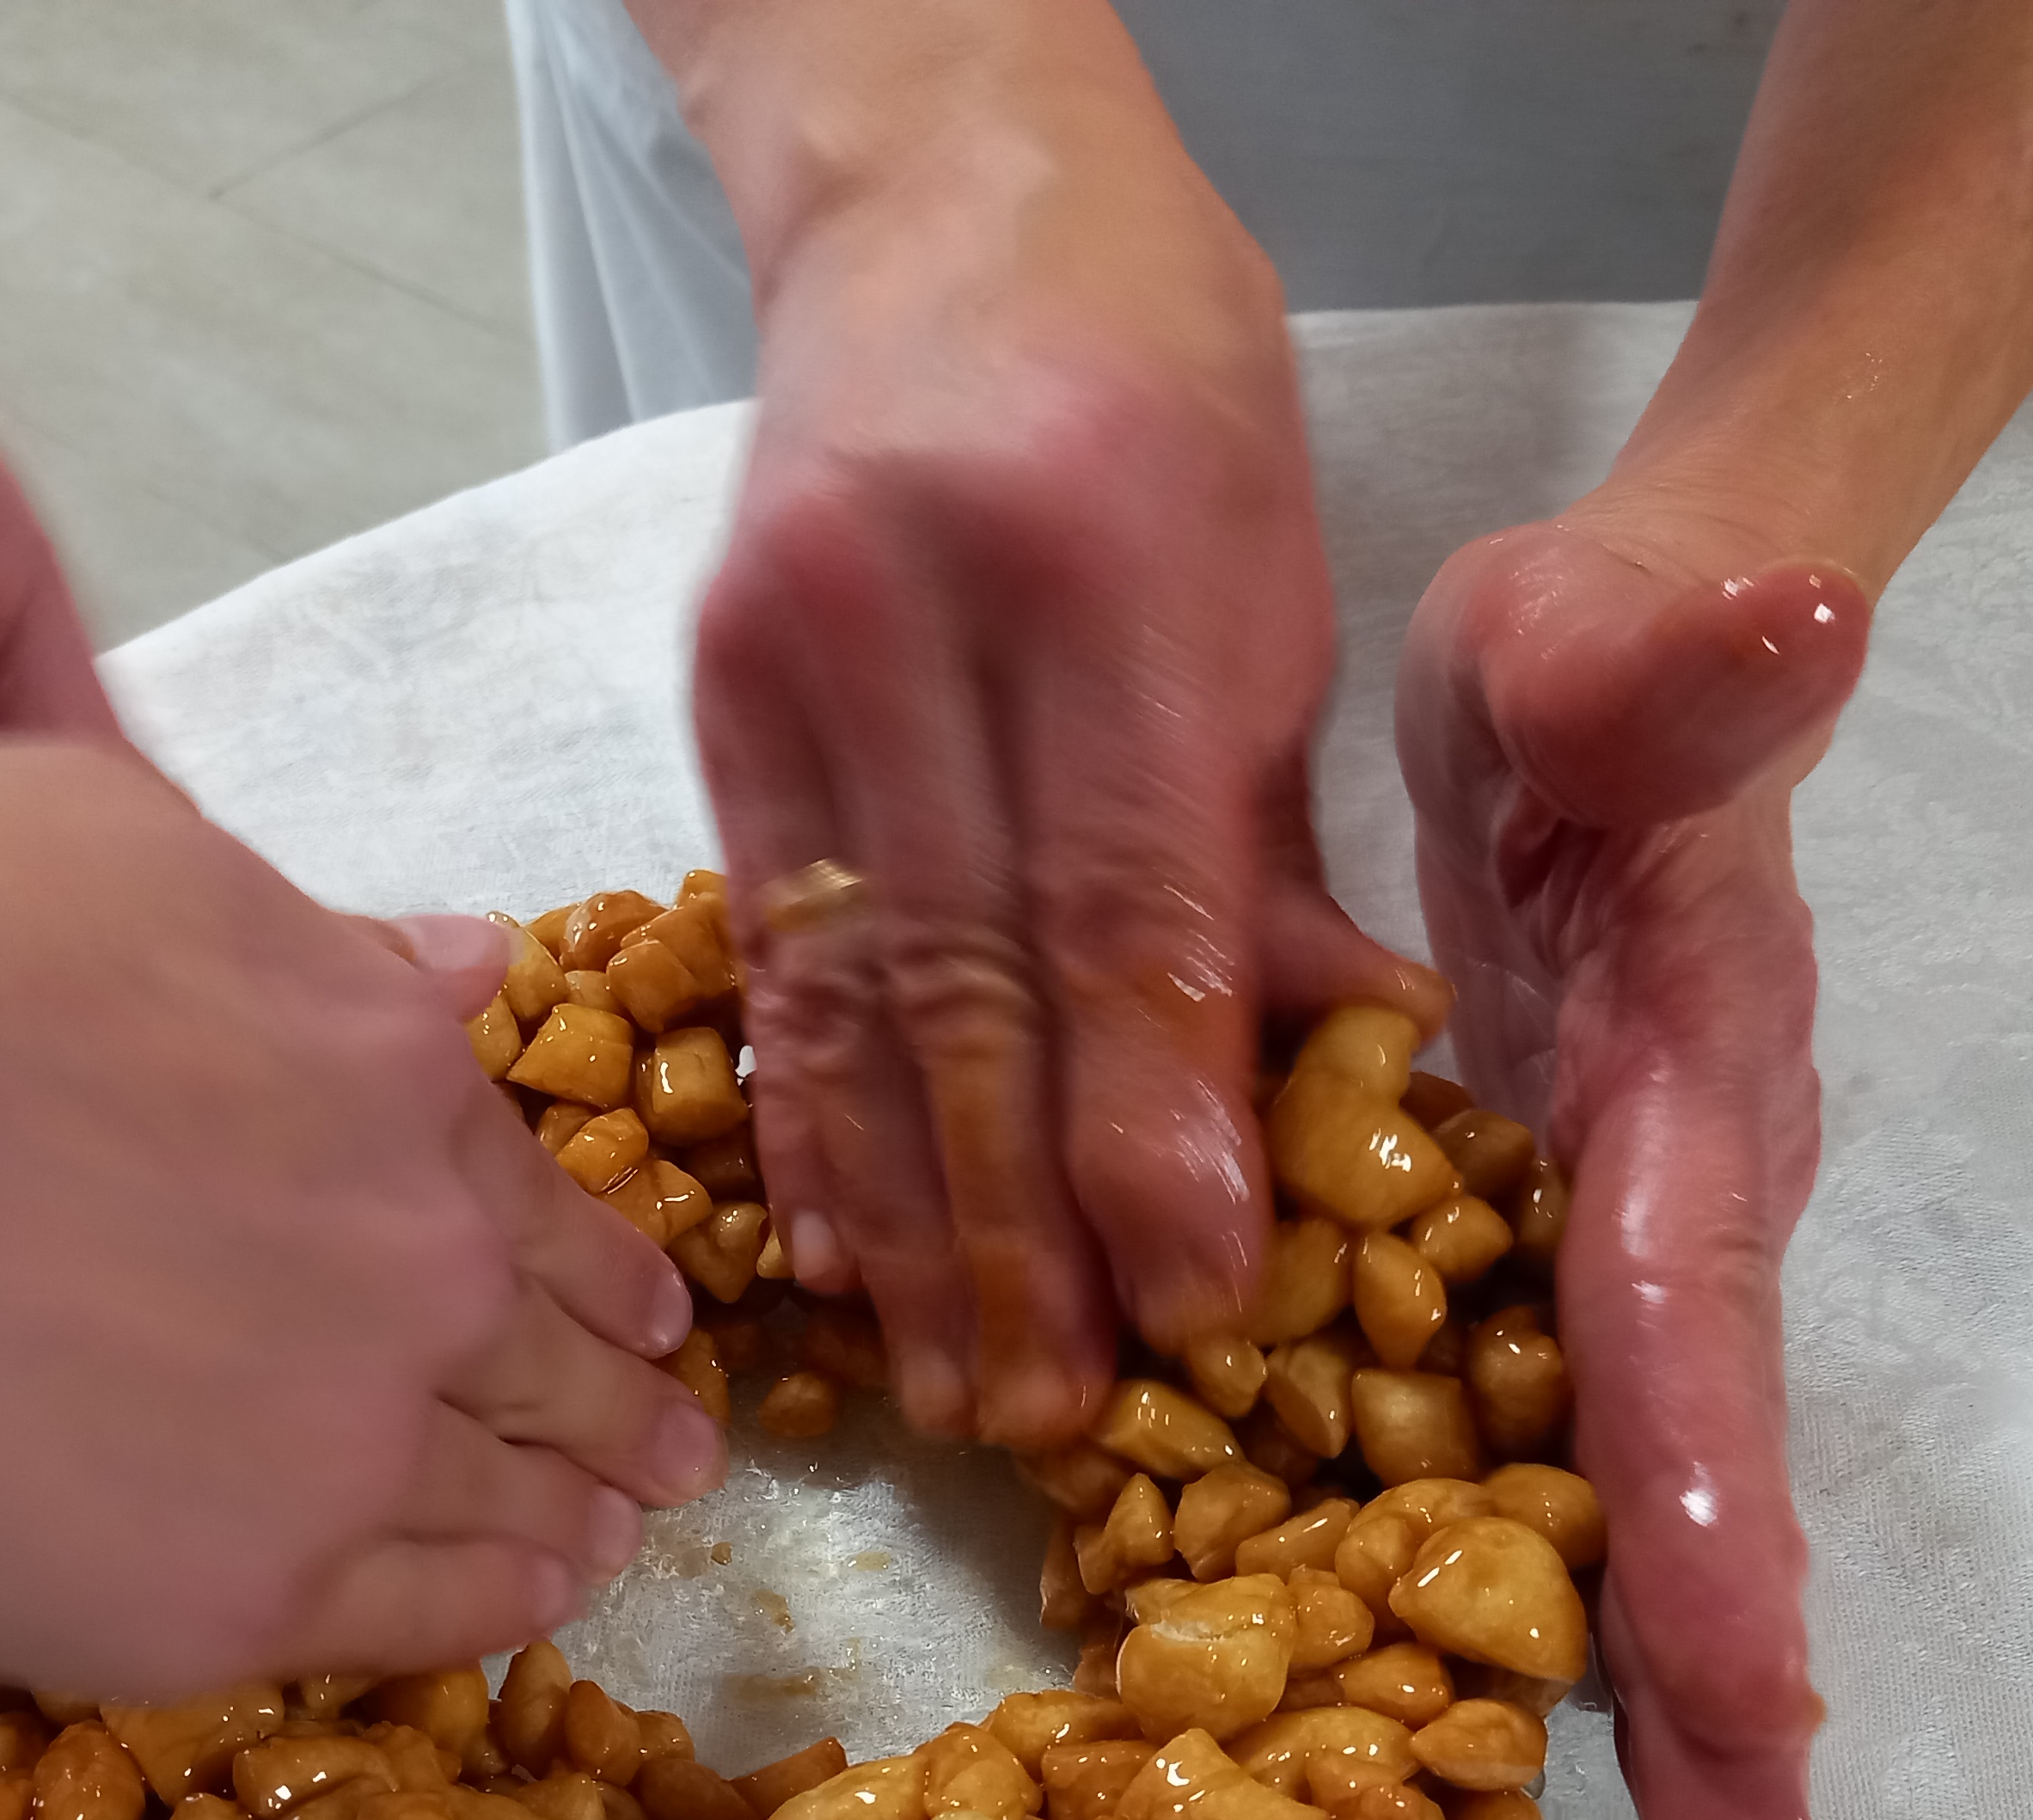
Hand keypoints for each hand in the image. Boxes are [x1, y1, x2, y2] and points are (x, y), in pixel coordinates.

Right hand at [0, 741, 722, 1691]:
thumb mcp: (110, 853)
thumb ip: (309, 944)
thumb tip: (467, 965)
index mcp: (381, 1063)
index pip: (520, 1179)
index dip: (591, 1248)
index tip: (645, 1295)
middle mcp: (406, 1256)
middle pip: (544, 1342)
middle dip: (625, 1389)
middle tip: (682, 1437)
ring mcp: (335, 1438)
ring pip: (505, 1487)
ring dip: (581, 1502)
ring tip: (625, 1526)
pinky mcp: (229, 1599)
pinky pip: (409, 1615)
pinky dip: (493, 1605)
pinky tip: (534, 1605)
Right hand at [690, 82, 1436, 1447]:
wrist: (944, 196)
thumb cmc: (1163, 385)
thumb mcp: (1278, 585)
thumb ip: (1268, 846)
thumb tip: (1320, 1091)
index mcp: (1113, 567)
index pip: (1127, 903)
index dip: (1153, 1121)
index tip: (1193, 1295)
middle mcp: (923, 615)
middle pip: (971, 977)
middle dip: (1016, 1219)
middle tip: (1056, 1409)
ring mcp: (788, 657)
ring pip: (850, 988)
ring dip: (902, 1212)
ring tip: (949, 1383)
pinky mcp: (713, 701)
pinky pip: (766, 950)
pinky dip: (804, 1115)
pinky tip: (831, 1251)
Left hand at [1395, 505, 1871, 1819]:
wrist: (1590, 687)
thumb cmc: (1600, 671)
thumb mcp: (1601, 642)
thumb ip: (1671, 656)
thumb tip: (1786, 623)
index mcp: (1687, 1098)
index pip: (1696, 1318)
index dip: (1716, 1500)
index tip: (1746, 1685)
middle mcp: (1668, 1207)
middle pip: (1689, 1458)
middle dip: (1725, 1666)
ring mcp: (1594, 1248)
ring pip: (1609, 1481)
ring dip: (1632, 1669)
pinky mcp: (1512, 1257)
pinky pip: (1507, 1434)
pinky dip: (1496, 1570)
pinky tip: (1430, 1704)